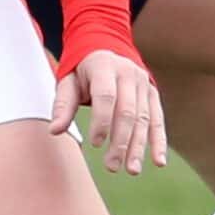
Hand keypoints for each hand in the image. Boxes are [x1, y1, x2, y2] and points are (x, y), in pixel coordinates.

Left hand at [51, 50, 166, 176]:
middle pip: (127, 111)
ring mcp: (143, 83)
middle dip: (121, 141)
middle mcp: (128, 73)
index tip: (95, 144)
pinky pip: (157, 119)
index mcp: (104, 66)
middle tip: (111, 167)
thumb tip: (55, 131)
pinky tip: (158, 161)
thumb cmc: (82, 70)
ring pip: (144, 119)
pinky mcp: (153, 93)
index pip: (106, 96)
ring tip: (131, 170)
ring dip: (139, 146)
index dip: (102, 121)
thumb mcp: (68, 80)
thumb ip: (63, 105)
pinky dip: (159, 141)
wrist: (107, 45)